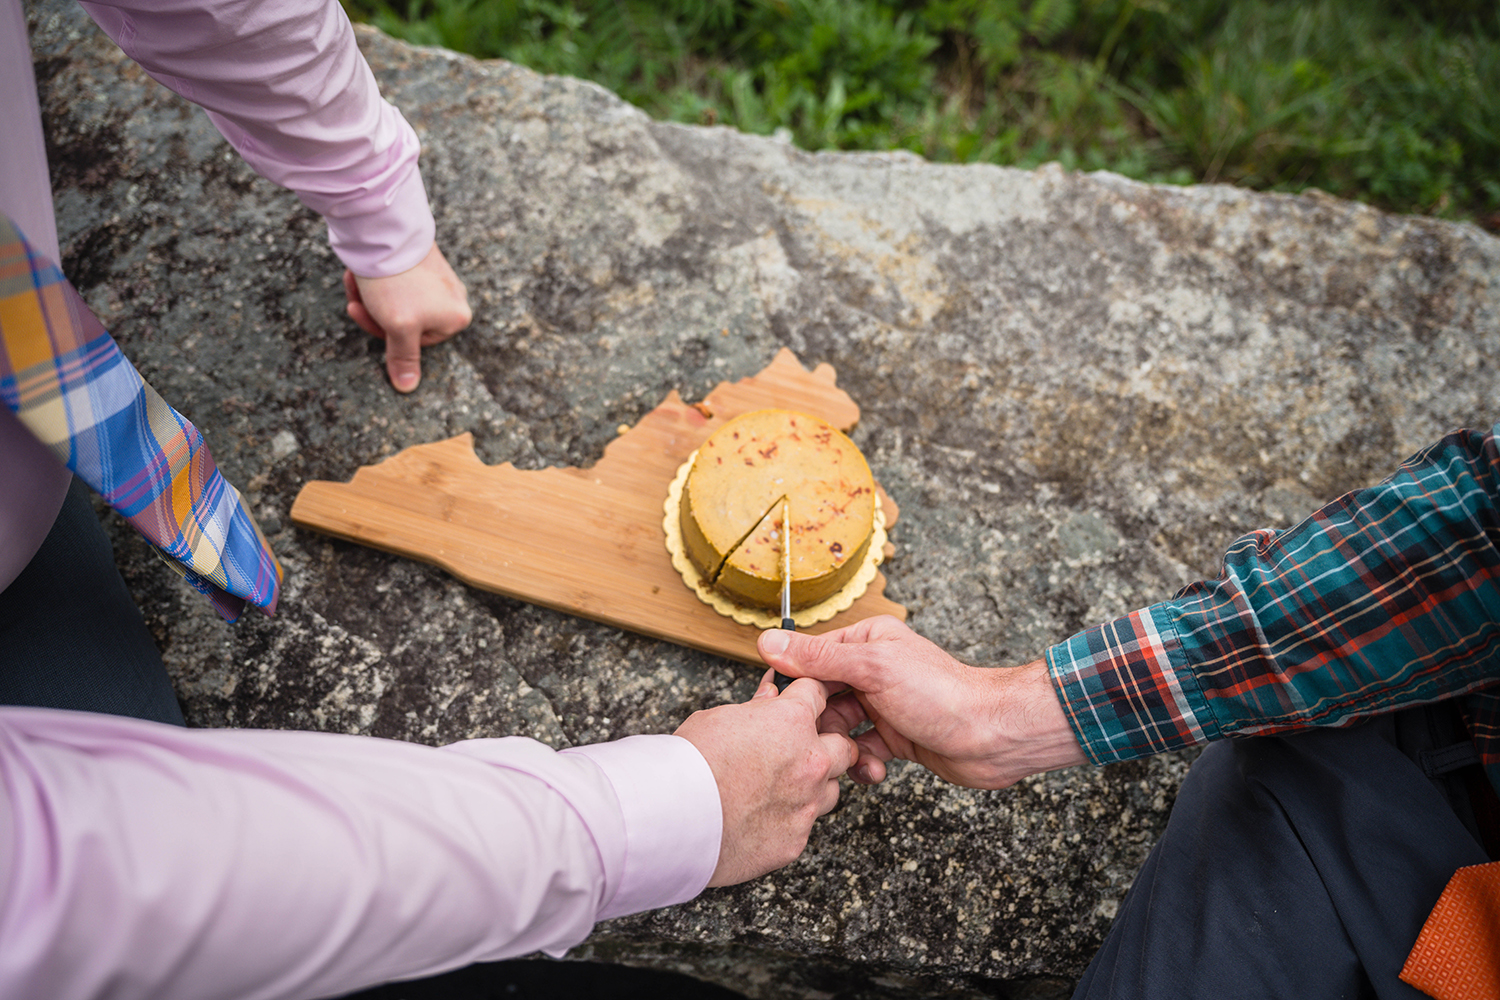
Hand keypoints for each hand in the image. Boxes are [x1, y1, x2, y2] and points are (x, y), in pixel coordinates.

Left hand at [344, 242, 471, 391]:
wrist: (387, 230)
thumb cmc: (396, 282)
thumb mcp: (398, 327)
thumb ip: (404, 358)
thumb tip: (407, 387)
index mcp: (456, 318)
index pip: (416, 342)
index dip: (385, 332)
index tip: (365, 316)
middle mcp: (455, 298)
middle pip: (407, 322)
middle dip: (375, 312)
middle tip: (356, 299)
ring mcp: (440, 279)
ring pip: (399, 301)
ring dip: (372, 297)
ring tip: (356, 282)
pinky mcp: (424, 262)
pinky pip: (399, 282)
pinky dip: (378, 281)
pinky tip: (363, 273)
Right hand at [674, 670, 859, 885]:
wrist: (673, 818)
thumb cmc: (687, 764)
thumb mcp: (717, 718)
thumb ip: (754, 709)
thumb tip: (768, 699)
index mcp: (791, 722)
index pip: (818, 694)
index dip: (808, 696)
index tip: (803, 700)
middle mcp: (809, 762)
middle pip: (844, 746)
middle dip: (828, 743)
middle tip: (804, 746)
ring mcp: (806, 804)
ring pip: (831, 789)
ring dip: (815, 784)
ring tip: (783, 785)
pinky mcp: (795, 839)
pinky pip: (806, 824)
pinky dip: (791, 818)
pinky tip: (765, 816)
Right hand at [758, 615, 1086, 789]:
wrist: (992, 736)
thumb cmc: (943, 694)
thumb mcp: (873, 668)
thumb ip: (819, 658)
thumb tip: (770, 643)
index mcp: (867, 641)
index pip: (810, 658)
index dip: (791, 685)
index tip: (775, 710)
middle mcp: (873, 670)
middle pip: (821, 697)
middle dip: (816, 724)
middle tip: (810, 744)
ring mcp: (883, 705)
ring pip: (838, 728)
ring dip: (839, 749)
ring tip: (847, 760)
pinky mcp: (895, 737)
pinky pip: (861, 751)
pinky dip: (862, 765)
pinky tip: (872, 770)